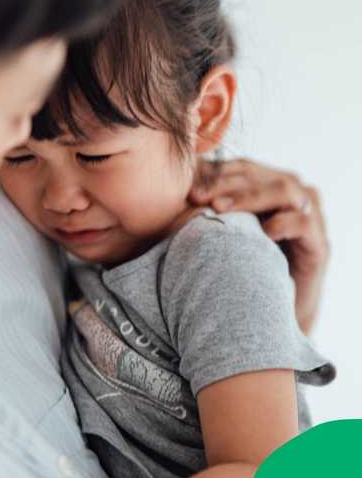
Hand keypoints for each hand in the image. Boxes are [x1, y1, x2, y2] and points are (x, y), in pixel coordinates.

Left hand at [190, 158, 328, 333]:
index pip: (237, 167)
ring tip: (219, 209)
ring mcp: (307, 213)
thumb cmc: (239, 267)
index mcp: (263, 184)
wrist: (272, 309)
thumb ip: (199, 215)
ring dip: (249, 196)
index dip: (211, 172)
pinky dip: (284, 222)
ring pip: (282, 189)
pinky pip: (303, 221)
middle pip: (256, 173)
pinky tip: (263, 232)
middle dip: (223, 182)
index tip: (183, 184)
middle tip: (195, 196)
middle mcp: (288, 192)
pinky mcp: (318, 240)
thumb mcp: (218, 236)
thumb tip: (159, 202)